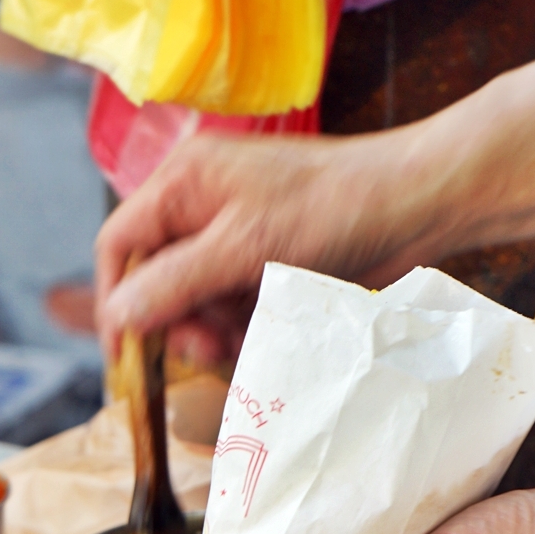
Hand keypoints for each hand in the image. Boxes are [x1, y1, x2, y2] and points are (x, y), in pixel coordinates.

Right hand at [92, 127, 454, 356]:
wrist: (417, 205)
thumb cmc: (334, 208)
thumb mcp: (245, 248)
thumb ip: (176, 282)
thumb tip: (118, 316)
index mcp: (184, 182)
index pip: (120, 243)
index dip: (117, 298)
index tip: (129, 351)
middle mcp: (202, 204)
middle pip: (156, 278)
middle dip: (177, 319)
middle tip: (206, 348)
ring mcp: (236, 233)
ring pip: (196, 299)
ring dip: (213, 328)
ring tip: (245, 339)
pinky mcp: (267, 260)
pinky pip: (234, 303)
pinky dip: (244, 324)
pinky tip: (269, 331)